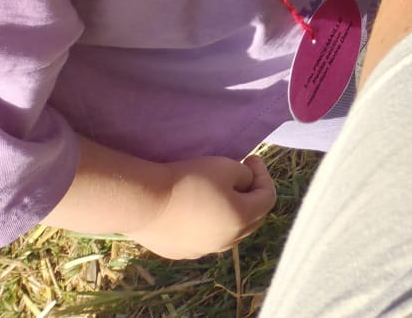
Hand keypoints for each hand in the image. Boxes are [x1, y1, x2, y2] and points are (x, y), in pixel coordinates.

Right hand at [138, 155, 276, 259]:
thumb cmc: (189, 180)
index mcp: (241, 220)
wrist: (144, 202)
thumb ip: (246, 175)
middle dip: (252, 196)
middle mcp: (226, 242)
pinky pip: (205, 239)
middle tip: (242, 177)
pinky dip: (209, 226)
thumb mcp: (226, 167)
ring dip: (232, 214)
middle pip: (252, 219)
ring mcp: (202, 251)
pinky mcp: (181, 253)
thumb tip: (246, 184)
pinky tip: (197, 212)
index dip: (263, 176)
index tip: (251, 159)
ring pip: (229, 233)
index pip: (267, 198)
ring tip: (222, 195)